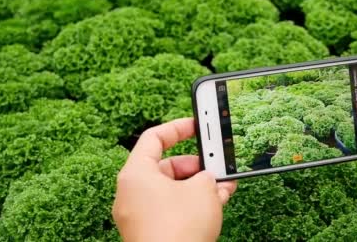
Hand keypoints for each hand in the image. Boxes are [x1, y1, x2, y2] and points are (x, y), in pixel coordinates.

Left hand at [112, 118, 236, 241]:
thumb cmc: (178, 228)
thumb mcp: (202, 190)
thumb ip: (207, 176)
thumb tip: (209, 181)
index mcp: (135, 174)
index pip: (154, 138)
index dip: (178, 128)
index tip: (197, 125)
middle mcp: (132, 193)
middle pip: (166, 166)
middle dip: (196, 166)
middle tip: (216, 166)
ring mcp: (139, 215)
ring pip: (172, 190)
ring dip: (198, 187)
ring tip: (224, 187)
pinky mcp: (151, 232)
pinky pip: (172, 209)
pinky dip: (192, 204)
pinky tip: (217, 203)